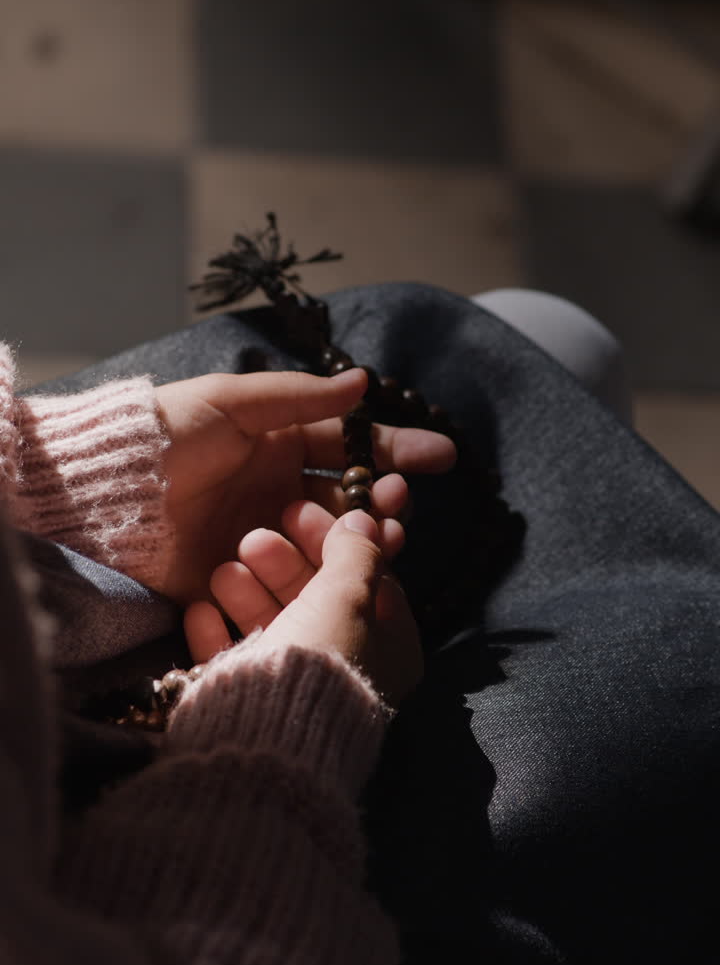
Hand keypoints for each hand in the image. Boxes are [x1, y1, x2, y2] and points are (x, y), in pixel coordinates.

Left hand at [154, 367, 455, 604]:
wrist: (107, 493)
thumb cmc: (168, 435)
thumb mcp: (236, 402)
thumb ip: (301, 397)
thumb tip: (364, 383)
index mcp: (280, 445)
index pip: (351, 447)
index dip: (398, 450)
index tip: (442, 457)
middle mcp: (280, 493)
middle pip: (352, 500)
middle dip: (384, 500)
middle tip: (398, 503)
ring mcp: (267, 539)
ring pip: (335, 543)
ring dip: (365, 538)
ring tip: (381, 535)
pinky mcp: (248, 581)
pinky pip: (301, 581)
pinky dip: (330, 578)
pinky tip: (348, 572)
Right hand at [185, 500, 422, 707]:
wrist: (268, 738)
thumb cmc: (323, 659)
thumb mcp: (350, 597)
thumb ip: (355, 553)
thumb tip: (363, 518)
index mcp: (388, 648)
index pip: (364, 580)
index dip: (331, 541)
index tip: (296, 512)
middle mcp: (347, 668)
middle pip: (312, 598)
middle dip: (280, 564)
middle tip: (252, 540)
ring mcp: (296, 687)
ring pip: (270, 625)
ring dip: (244, 591)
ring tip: (223, 572)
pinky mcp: (250, 704)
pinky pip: (230, 660)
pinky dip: (215, 633)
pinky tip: (199, 610)